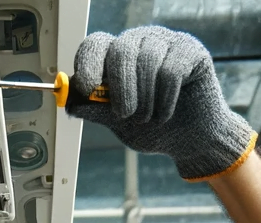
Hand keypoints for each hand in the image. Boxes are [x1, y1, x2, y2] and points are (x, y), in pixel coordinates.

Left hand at [68, 27, 254, 180]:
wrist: (189, 141)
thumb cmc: (153, 129)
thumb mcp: (119, 124)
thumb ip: (97, 110)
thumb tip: (69, 103)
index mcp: (116, 58)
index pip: (96, 45)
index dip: (88, 62)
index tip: (87, 86)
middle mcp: (139, 43)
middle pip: (121, 49)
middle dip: (121, 88)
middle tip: (126, 114)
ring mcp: (166, 43)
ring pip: (147, 60)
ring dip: (146, 100)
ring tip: (150, 118)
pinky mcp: (190, 50)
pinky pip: (171, 70)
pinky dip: (166, 100)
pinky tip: (167, 112)